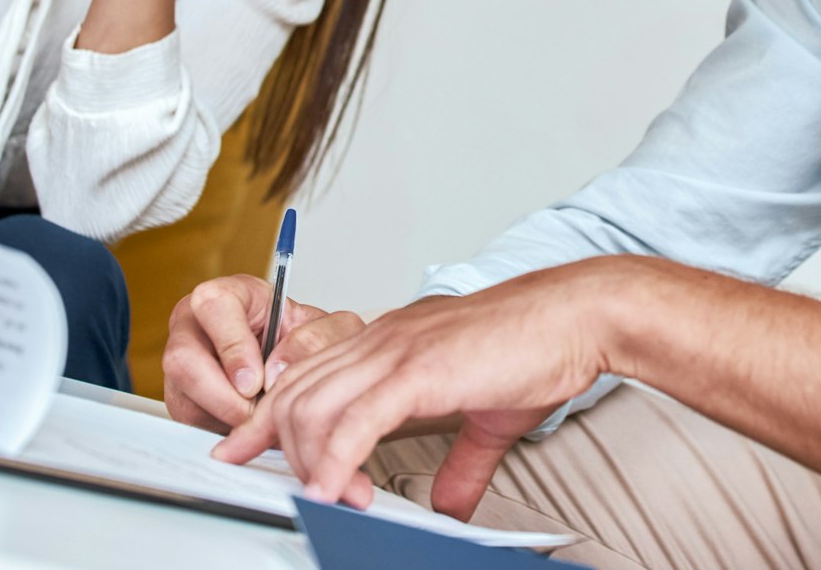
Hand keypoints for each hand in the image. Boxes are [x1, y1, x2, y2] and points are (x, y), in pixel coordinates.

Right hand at [161, 273, 365, 432]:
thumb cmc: (307, 341)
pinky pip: (190, 423)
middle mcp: (194, 326)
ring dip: (227, 418)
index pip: (213, 306)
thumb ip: (316, 338)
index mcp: (227, 295)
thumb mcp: (330, 330)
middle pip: (183, 360)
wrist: (301, 367)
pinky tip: (250, 425)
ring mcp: (182, 364)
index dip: (233, 347)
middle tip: (257, 413)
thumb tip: (275, 370)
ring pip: (185, 399)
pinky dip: (223, 431)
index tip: (255, 381)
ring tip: (263, 418)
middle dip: (223, 397)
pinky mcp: (181, 399)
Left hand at [210, 262, 624, 519]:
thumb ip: (462, 461)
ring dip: (311, 464)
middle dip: (277, 448)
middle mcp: (383, 339)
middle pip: (295, 394)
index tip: (243, 451)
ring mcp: (397, 350)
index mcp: (392, 341)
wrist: (577, 317)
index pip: (307, 375)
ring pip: (314, 407)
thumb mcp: (490, 418)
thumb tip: (449, 503)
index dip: (268, 417)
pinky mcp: (418, 370)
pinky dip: (336, 462)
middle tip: (288, 491)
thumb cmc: (540, 350)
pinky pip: (356, 421)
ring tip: (330, 501)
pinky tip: (336, 491)